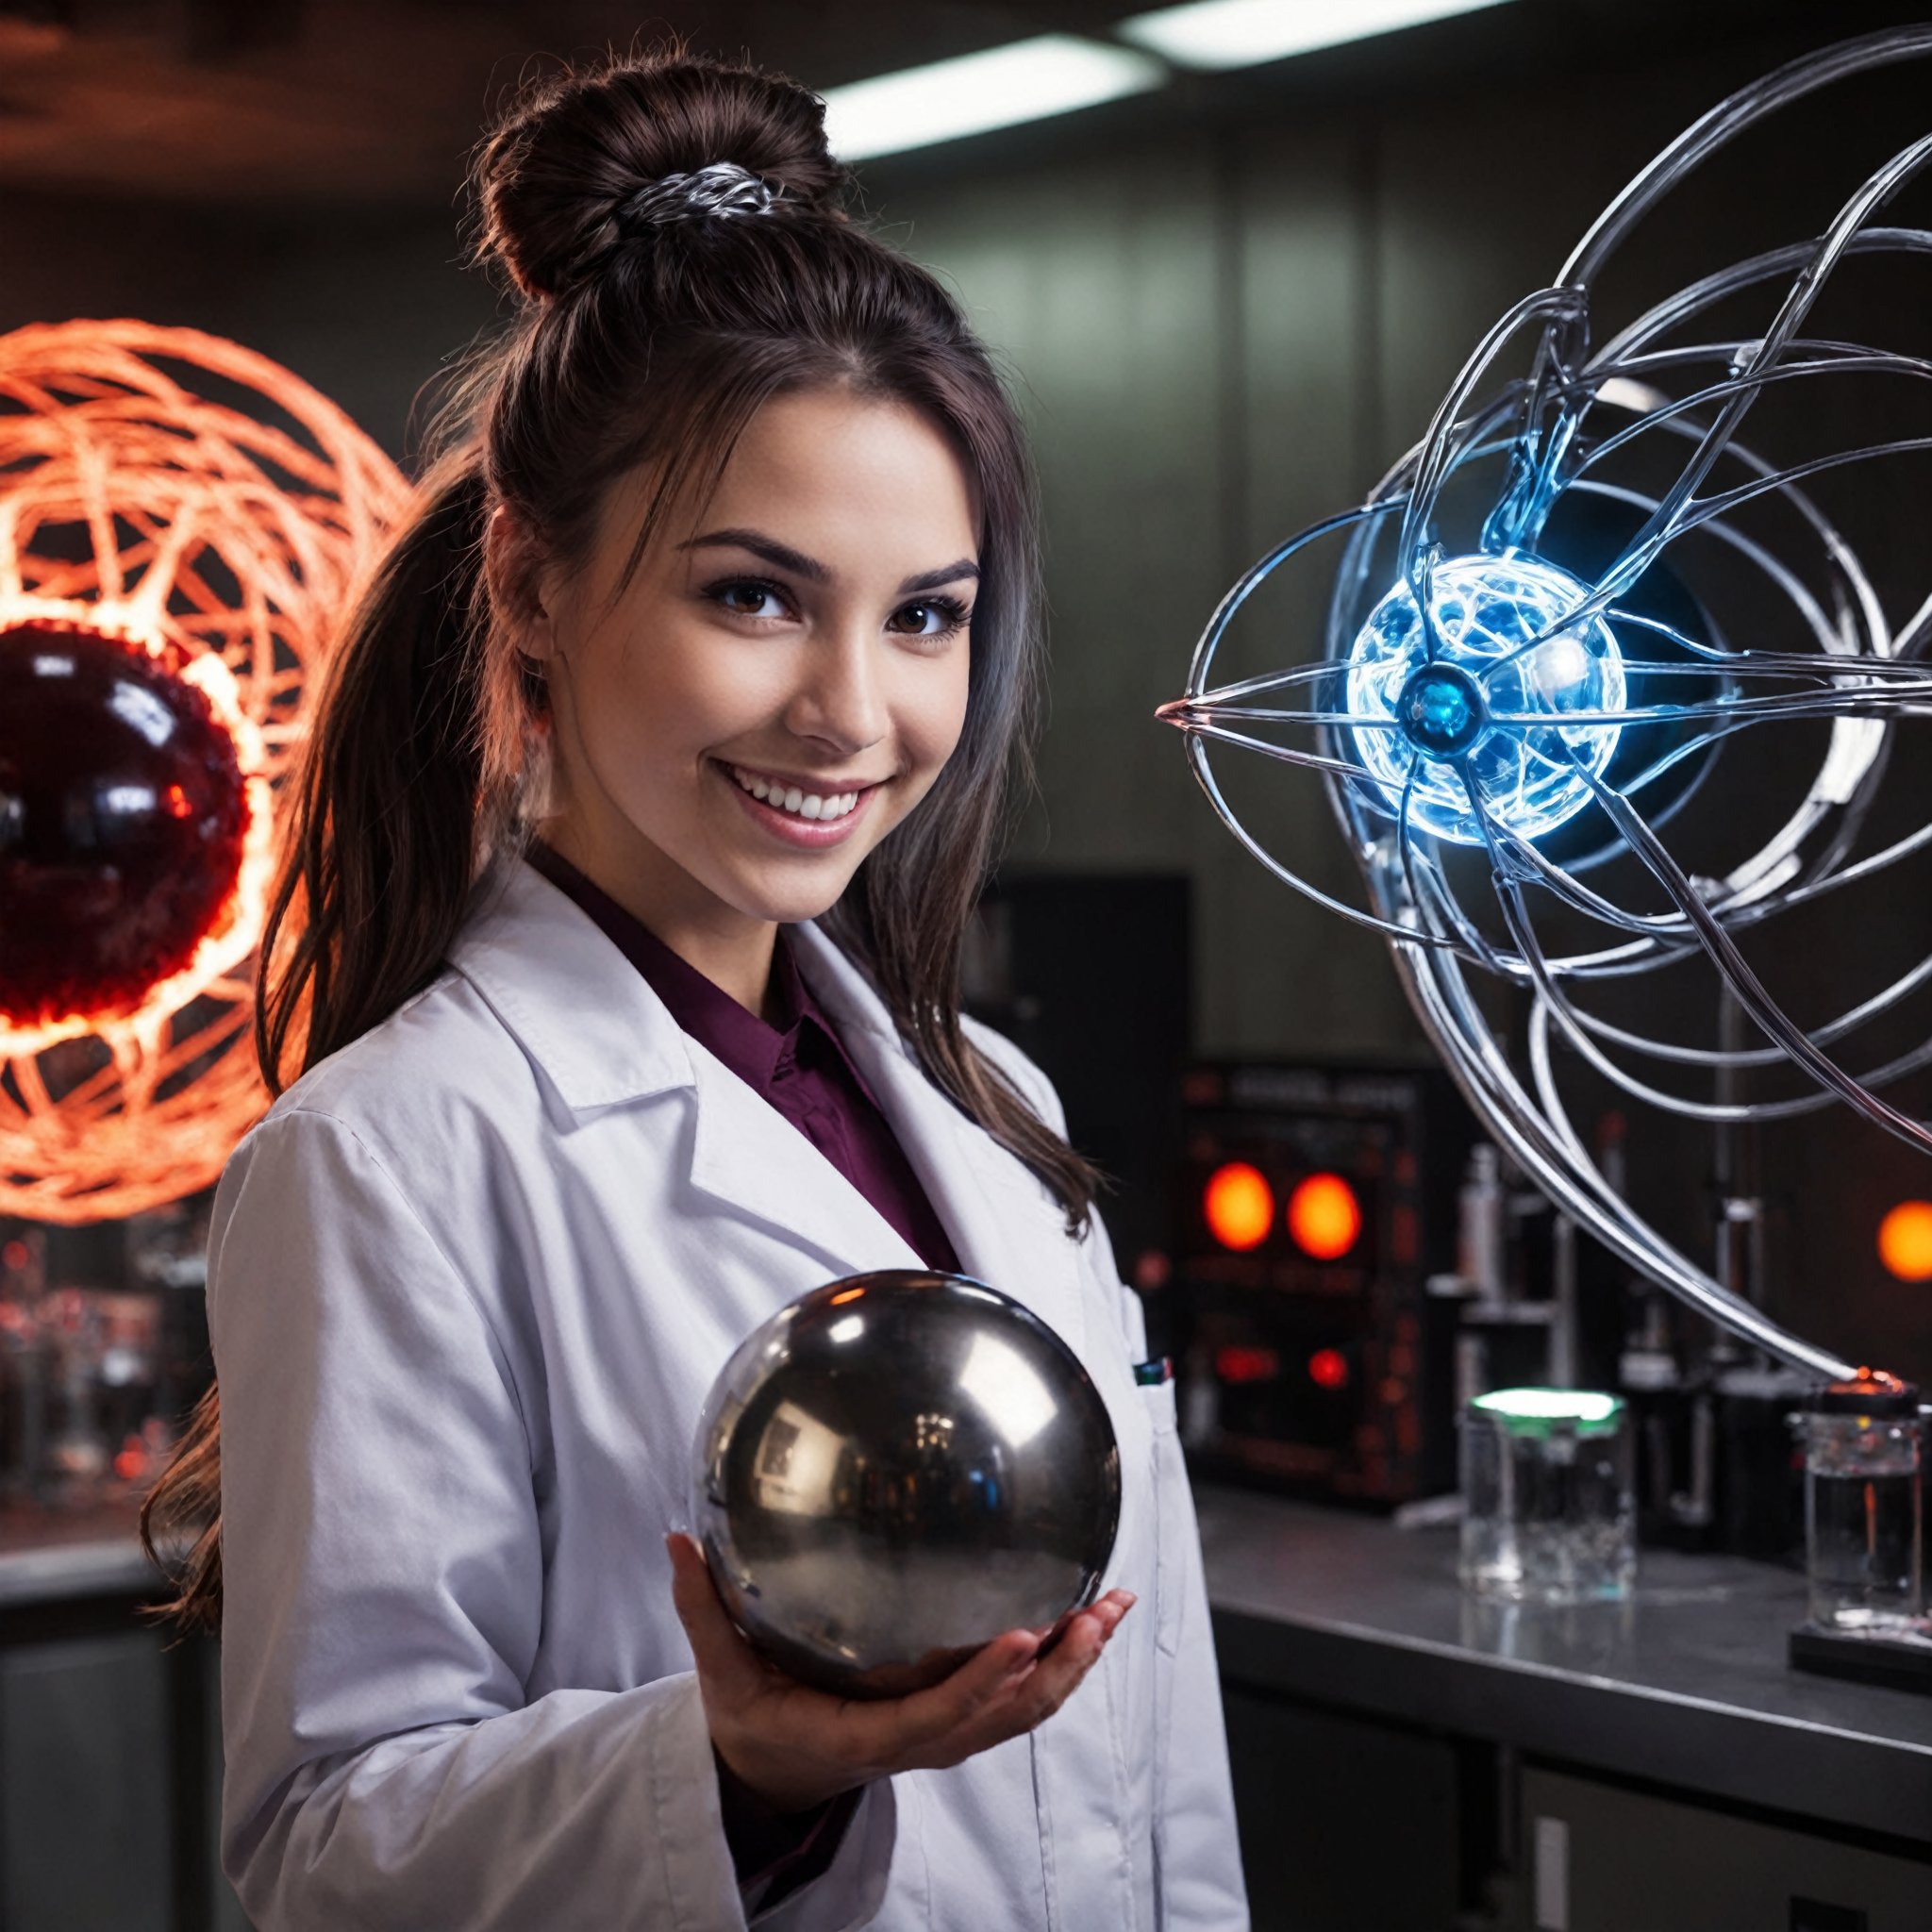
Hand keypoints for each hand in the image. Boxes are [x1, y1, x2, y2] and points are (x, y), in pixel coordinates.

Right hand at [666, 1531, 1134, 1814]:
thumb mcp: (719, 1673)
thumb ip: (701, 1608)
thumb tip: (676, 1540)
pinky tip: (1086, 1617)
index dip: (984, 1683)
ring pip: (1023, 1712)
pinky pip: (1017, 1699)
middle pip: (1004, 1718)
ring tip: (1110, 1607)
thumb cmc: (751, 1719)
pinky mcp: (955, 1722)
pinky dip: (1058, 1663)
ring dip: (1073, 1664)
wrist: (770, 1773)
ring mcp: (942, 1736)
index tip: (1020, 1638)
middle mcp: (916, 1743)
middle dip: (1056, 1669)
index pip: (938, 1717)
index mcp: (863, 1736)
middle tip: (1093, 1614)